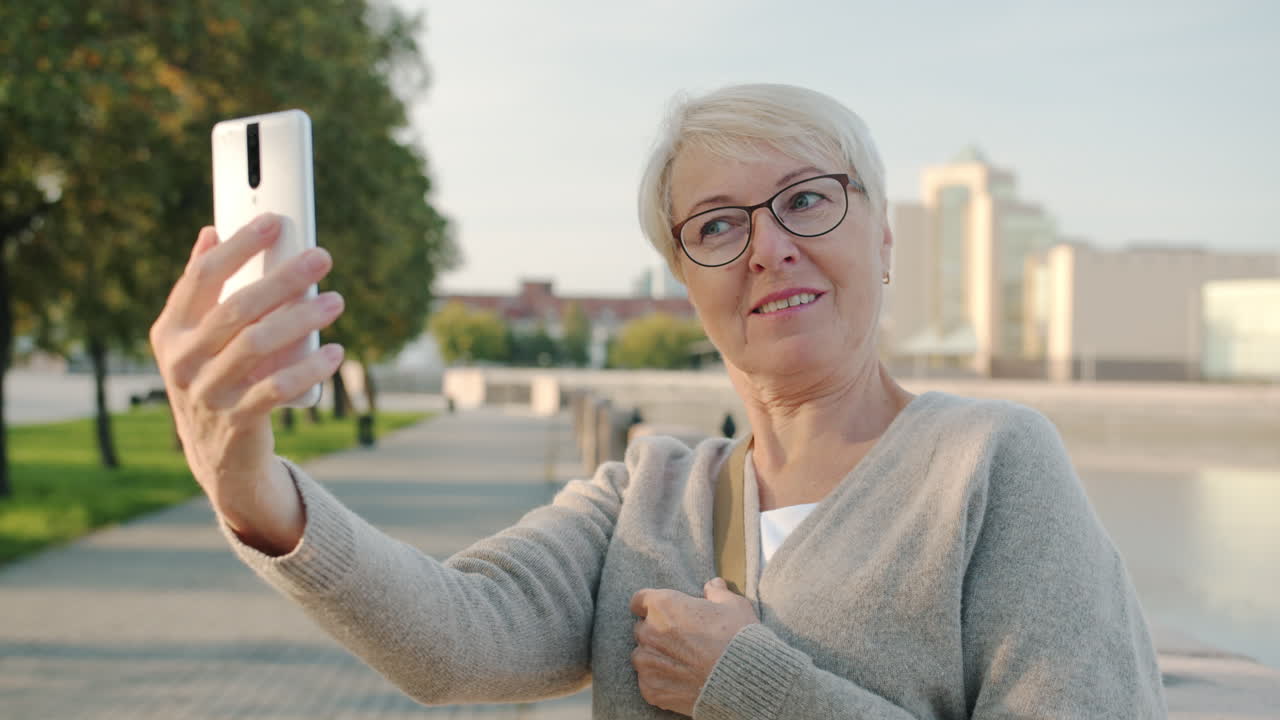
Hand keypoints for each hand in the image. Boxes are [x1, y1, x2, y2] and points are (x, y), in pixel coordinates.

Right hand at [148, 215, 344, 553]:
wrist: (220, 458)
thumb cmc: (216, 381)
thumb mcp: (198, 339)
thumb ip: (203, 290)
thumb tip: (210, 232)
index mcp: (169, 332)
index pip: (201, 278)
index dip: (237, 247)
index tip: (273, 221)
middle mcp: (180, 362)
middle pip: (236, 308)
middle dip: (282, 277)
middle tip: (321, 256)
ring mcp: (206, 394)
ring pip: (257, 345)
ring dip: (302, 319)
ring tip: (336, 300)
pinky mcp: (236, 423)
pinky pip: (276, 389)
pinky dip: (309, 368)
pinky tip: (335, 352)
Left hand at [629, 578, 759, 715]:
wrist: (744, 680)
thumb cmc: (738, 637)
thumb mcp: (733, 605)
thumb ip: (717, 593)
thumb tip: (713, 585)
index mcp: (663, 606)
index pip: (639, 601)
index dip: (652, 606)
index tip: (663, 612)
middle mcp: (649, 632)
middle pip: (641, 629)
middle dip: (656, 633)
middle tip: (680, 641)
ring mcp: (647, 663)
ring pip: (642, 657)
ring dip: (655, 658)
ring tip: (681, 664)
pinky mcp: (651, 689)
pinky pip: (647, 682)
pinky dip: (660, 681)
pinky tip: (681, 682)